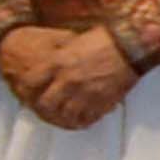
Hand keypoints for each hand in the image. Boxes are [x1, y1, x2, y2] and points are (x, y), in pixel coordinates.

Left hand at [0, 26, 128, 130]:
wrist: (132, 46)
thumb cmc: (105, 40)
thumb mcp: (73, 42)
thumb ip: (58, 57)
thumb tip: (49, 66)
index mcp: (57, 62)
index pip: (30, 83)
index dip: (27, 90)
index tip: (31, 92)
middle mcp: (67, 80)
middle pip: (45, 104)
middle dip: (45, 109)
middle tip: (49, 110)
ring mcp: (84, 92)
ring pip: (65, 115)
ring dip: (64, 118)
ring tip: (67, 118)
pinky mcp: (101, 101)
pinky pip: (87, 117)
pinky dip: (84, 120)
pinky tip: (84, 118)